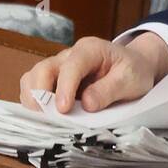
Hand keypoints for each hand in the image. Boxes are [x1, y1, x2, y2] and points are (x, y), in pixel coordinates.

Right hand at [19, 34, 167, 112]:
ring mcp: (59, 66)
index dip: (64, 88)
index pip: (71, 66)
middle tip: (45, 117)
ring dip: (33, 98)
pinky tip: (42, 116)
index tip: (63, 109)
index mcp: (91, 49)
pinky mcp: (54, 80)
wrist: (135, 67)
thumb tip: (86, 104)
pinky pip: (34, 87)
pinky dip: (33, 101)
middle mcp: (70, 55)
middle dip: (40, 92)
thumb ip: (109, 90)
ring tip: (41, 118)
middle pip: (44, 68)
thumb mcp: (131, 79)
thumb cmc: (133, 71)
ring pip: (33, 76)